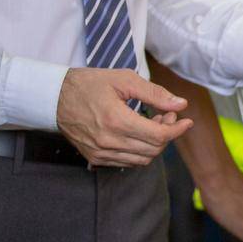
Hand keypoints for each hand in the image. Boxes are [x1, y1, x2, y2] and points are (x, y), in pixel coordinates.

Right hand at [55, 68, 191, 166]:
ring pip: (142, 159)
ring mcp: (100, 153)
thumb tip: (181, 104)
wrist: (55, 97)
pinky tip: (140, 133)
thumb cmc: (90, 84)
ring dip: (155, 143)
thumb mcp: (124, 79)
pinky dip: (140, 151)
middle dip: (168, 134)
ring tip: (155, 122)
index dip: (177, 129)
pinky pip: (127, 162)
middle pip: (153, 149)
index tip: (187, 120)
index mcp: (116, 121)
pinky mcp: (95, 158)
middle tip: (168, 115)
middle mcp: (108, 142)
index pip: (158, 136)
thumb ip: (155, 93)